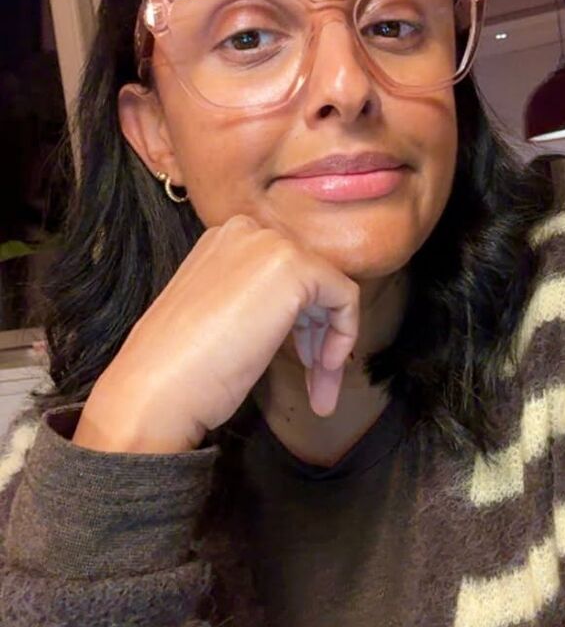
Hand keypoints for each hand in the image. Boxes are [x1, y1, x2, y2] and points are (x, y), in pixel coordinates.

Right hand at [73, 216, 358, 452]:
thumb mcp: (220, 318)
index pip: (283, 274)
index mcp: (221, 241)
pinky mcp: (294, 267)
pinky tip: (322, 370)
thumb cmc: (180, 370)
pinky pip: (345, 297)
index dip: (299, 324)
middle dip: (317, 336)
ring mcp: (269, 245)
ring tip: (321, 394)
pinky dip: (344, 336)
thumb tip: (298, 316)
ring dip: (330, 346)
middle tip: (316, 385)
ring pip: (330, 290)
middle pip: (310, 280)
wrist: (156, 388)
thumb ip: (254, 303)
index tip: (300, 364)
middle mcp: (245, 232)